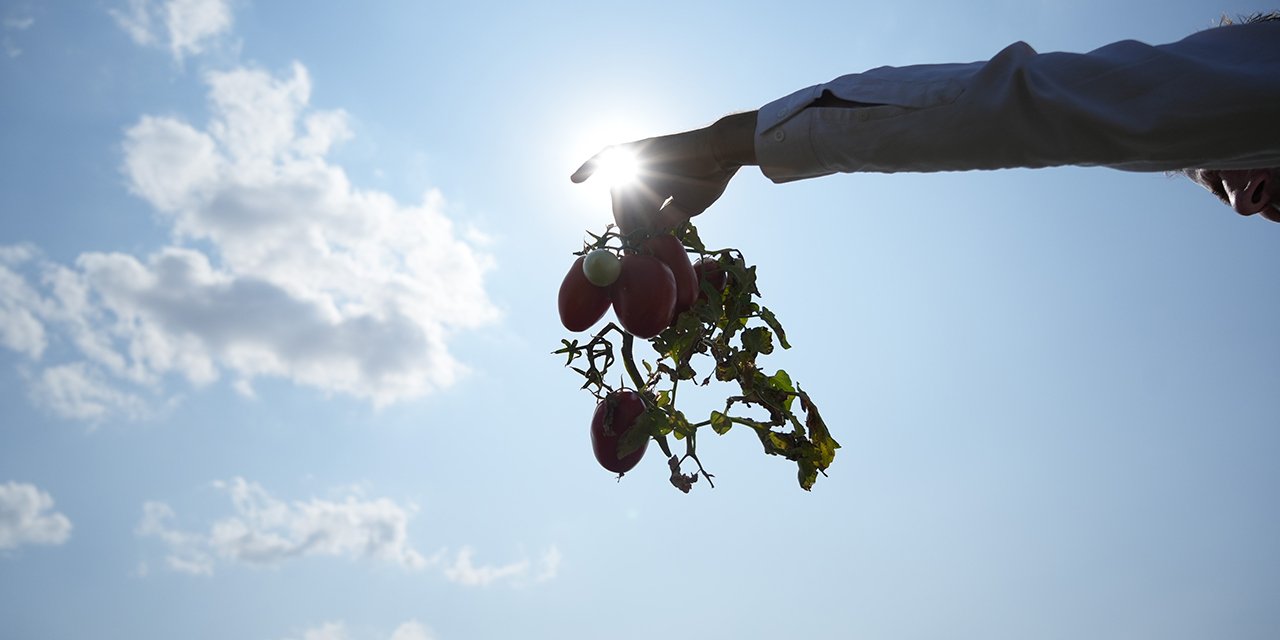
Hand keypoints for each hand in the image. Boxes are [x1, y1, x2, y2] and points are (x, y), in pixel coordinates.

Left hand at [571, 112, 756, 233]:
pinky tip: (575, 179)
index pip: (634, 209)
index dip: (632, 228)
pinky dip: (590, 165)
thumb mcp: (685, 206)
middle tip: (630, 243)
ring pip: (621, 192)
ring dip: (624, 213)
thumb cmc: (709, 178)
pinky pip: (608, 155)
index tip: (632, 246)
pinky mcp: (637, 149)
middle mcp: (645, 171)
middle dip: (626, 225)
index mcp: (656, 185)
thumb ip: (666, 218)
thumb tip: (651, 236)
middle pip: (624, 202)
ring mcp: (640, 160)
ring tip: (630, 231)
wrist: (720, 153)